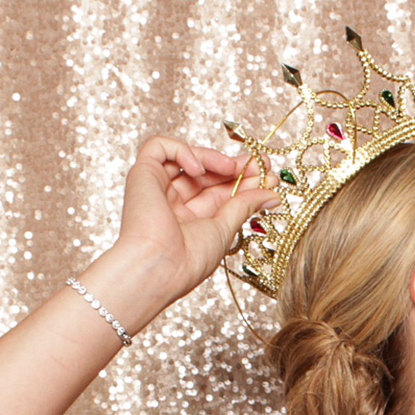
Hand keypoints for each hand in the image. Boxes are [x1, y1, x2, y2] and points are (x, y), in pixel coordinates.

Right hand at [113, 135, 276, 309]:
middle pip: (207, 174)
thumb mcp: (225, 229)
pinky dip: (183, 151)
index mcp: (191, 220)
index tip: (270, 177)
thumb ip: (246, 205)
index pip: (220, 192)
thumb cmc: (188, 260)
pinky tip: (199, 170)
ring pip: (186, 157)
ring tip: (233, 167)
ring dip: (214, 157)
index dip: (244, 182)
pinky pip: (159, 147)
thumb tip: (273, 193)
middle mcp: (173, 203)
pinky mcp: (141, 174)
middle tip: (263, 163)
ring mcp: (157, 188)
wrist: (159, 267)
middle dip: (236, 167)